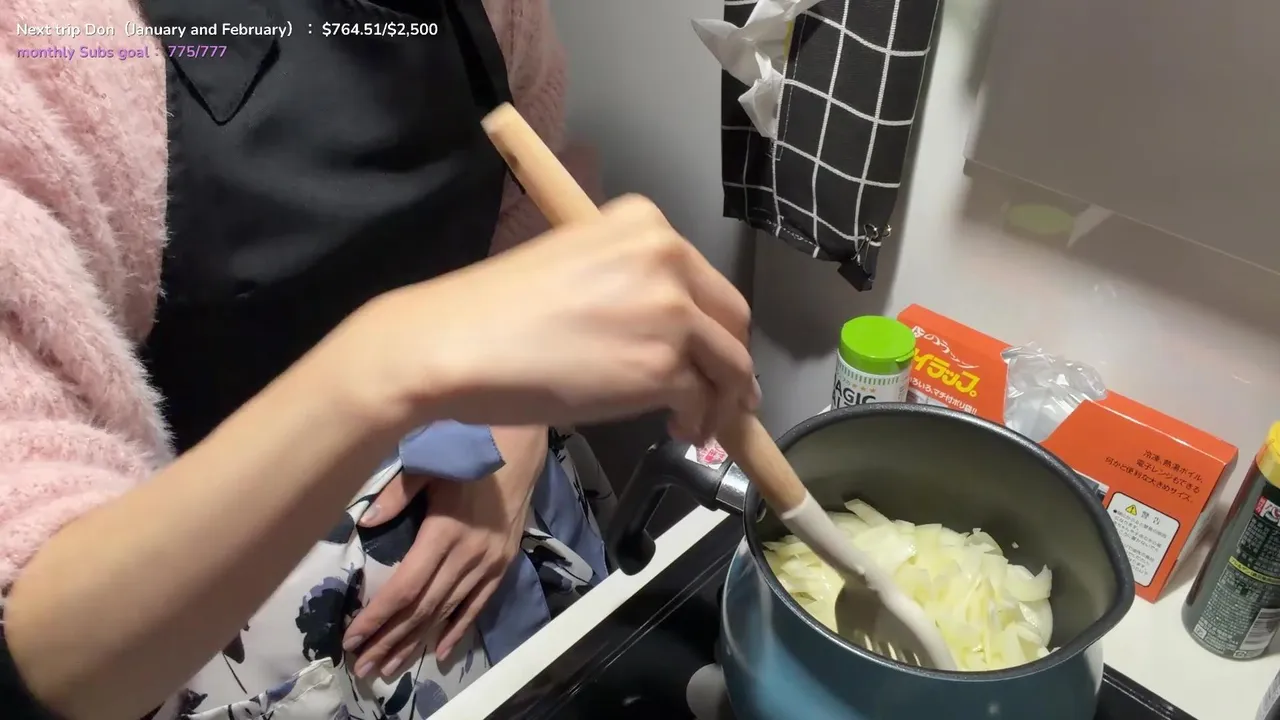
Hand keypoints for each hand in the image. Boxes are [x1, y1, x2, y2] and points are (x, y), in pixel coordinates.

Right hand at [336, 195, 757, 442]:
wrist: (458, 342)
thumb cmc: (498, 311)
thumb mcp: (577, 266)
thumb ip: (630, 284)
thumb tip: (665, 332)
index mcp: (643, 222)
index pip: (703, 278)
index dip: (710, 322)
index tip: (706, 350)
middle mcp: (667, 256)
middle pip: (732, 317)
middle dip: (731, 361)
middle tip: (726, 393)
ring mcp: (671, 312)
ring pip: (730, 363)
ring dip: (722, 398)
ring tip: (700, 421)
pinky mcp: (663, 366)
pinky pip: (704, 399)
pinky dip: (699, 420)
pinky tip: (680, 429)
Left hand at [342, 426, 543, 675]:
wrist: (517, 454)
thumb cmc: (465, 458)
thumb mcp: (427, 468)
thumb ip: (396, 496)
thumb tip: (364, 523)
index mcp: (444, 533)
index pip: (406, 586)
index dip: (379, 616)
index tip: (353, 637)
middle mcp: (466, 556)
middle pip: (423, 608)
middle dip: (389, 640)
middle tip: (362, 666)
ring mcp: (487, 565)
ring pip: (445, 613)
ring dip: (415, 642)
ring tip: (388, 667)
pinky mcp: (501, 567)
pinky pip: (476, 607)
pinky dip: (456, 632)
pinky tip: (438, 654)